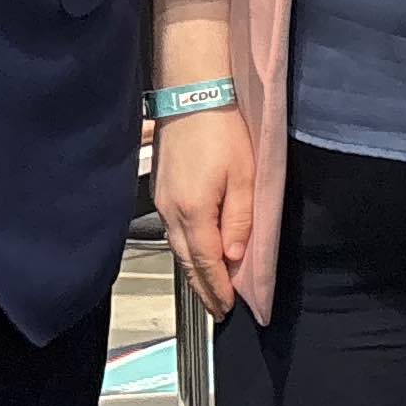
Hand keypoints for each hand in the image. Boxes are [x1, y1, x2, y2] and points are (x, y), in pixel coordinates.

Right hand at [151, 109, 252, 311]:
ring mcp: (162, 201)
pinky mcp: (161, 191)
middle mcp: (172, 211)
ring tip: (209, 290)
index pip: (206, 263)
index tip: (228, 307)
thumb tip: (235, 257)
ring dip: (194, 272)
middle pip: (187, 262)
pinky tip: (197, 254)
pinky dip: (185, 250)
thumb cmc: (222, 131)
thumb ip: (240, 221)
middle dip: (203, 289)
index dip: (218, 288)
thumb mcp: (244, 178)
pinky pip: (173, 231)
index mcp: (194, 212)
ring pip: (177, 249)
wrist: (193, 97)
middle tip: (218, 309)